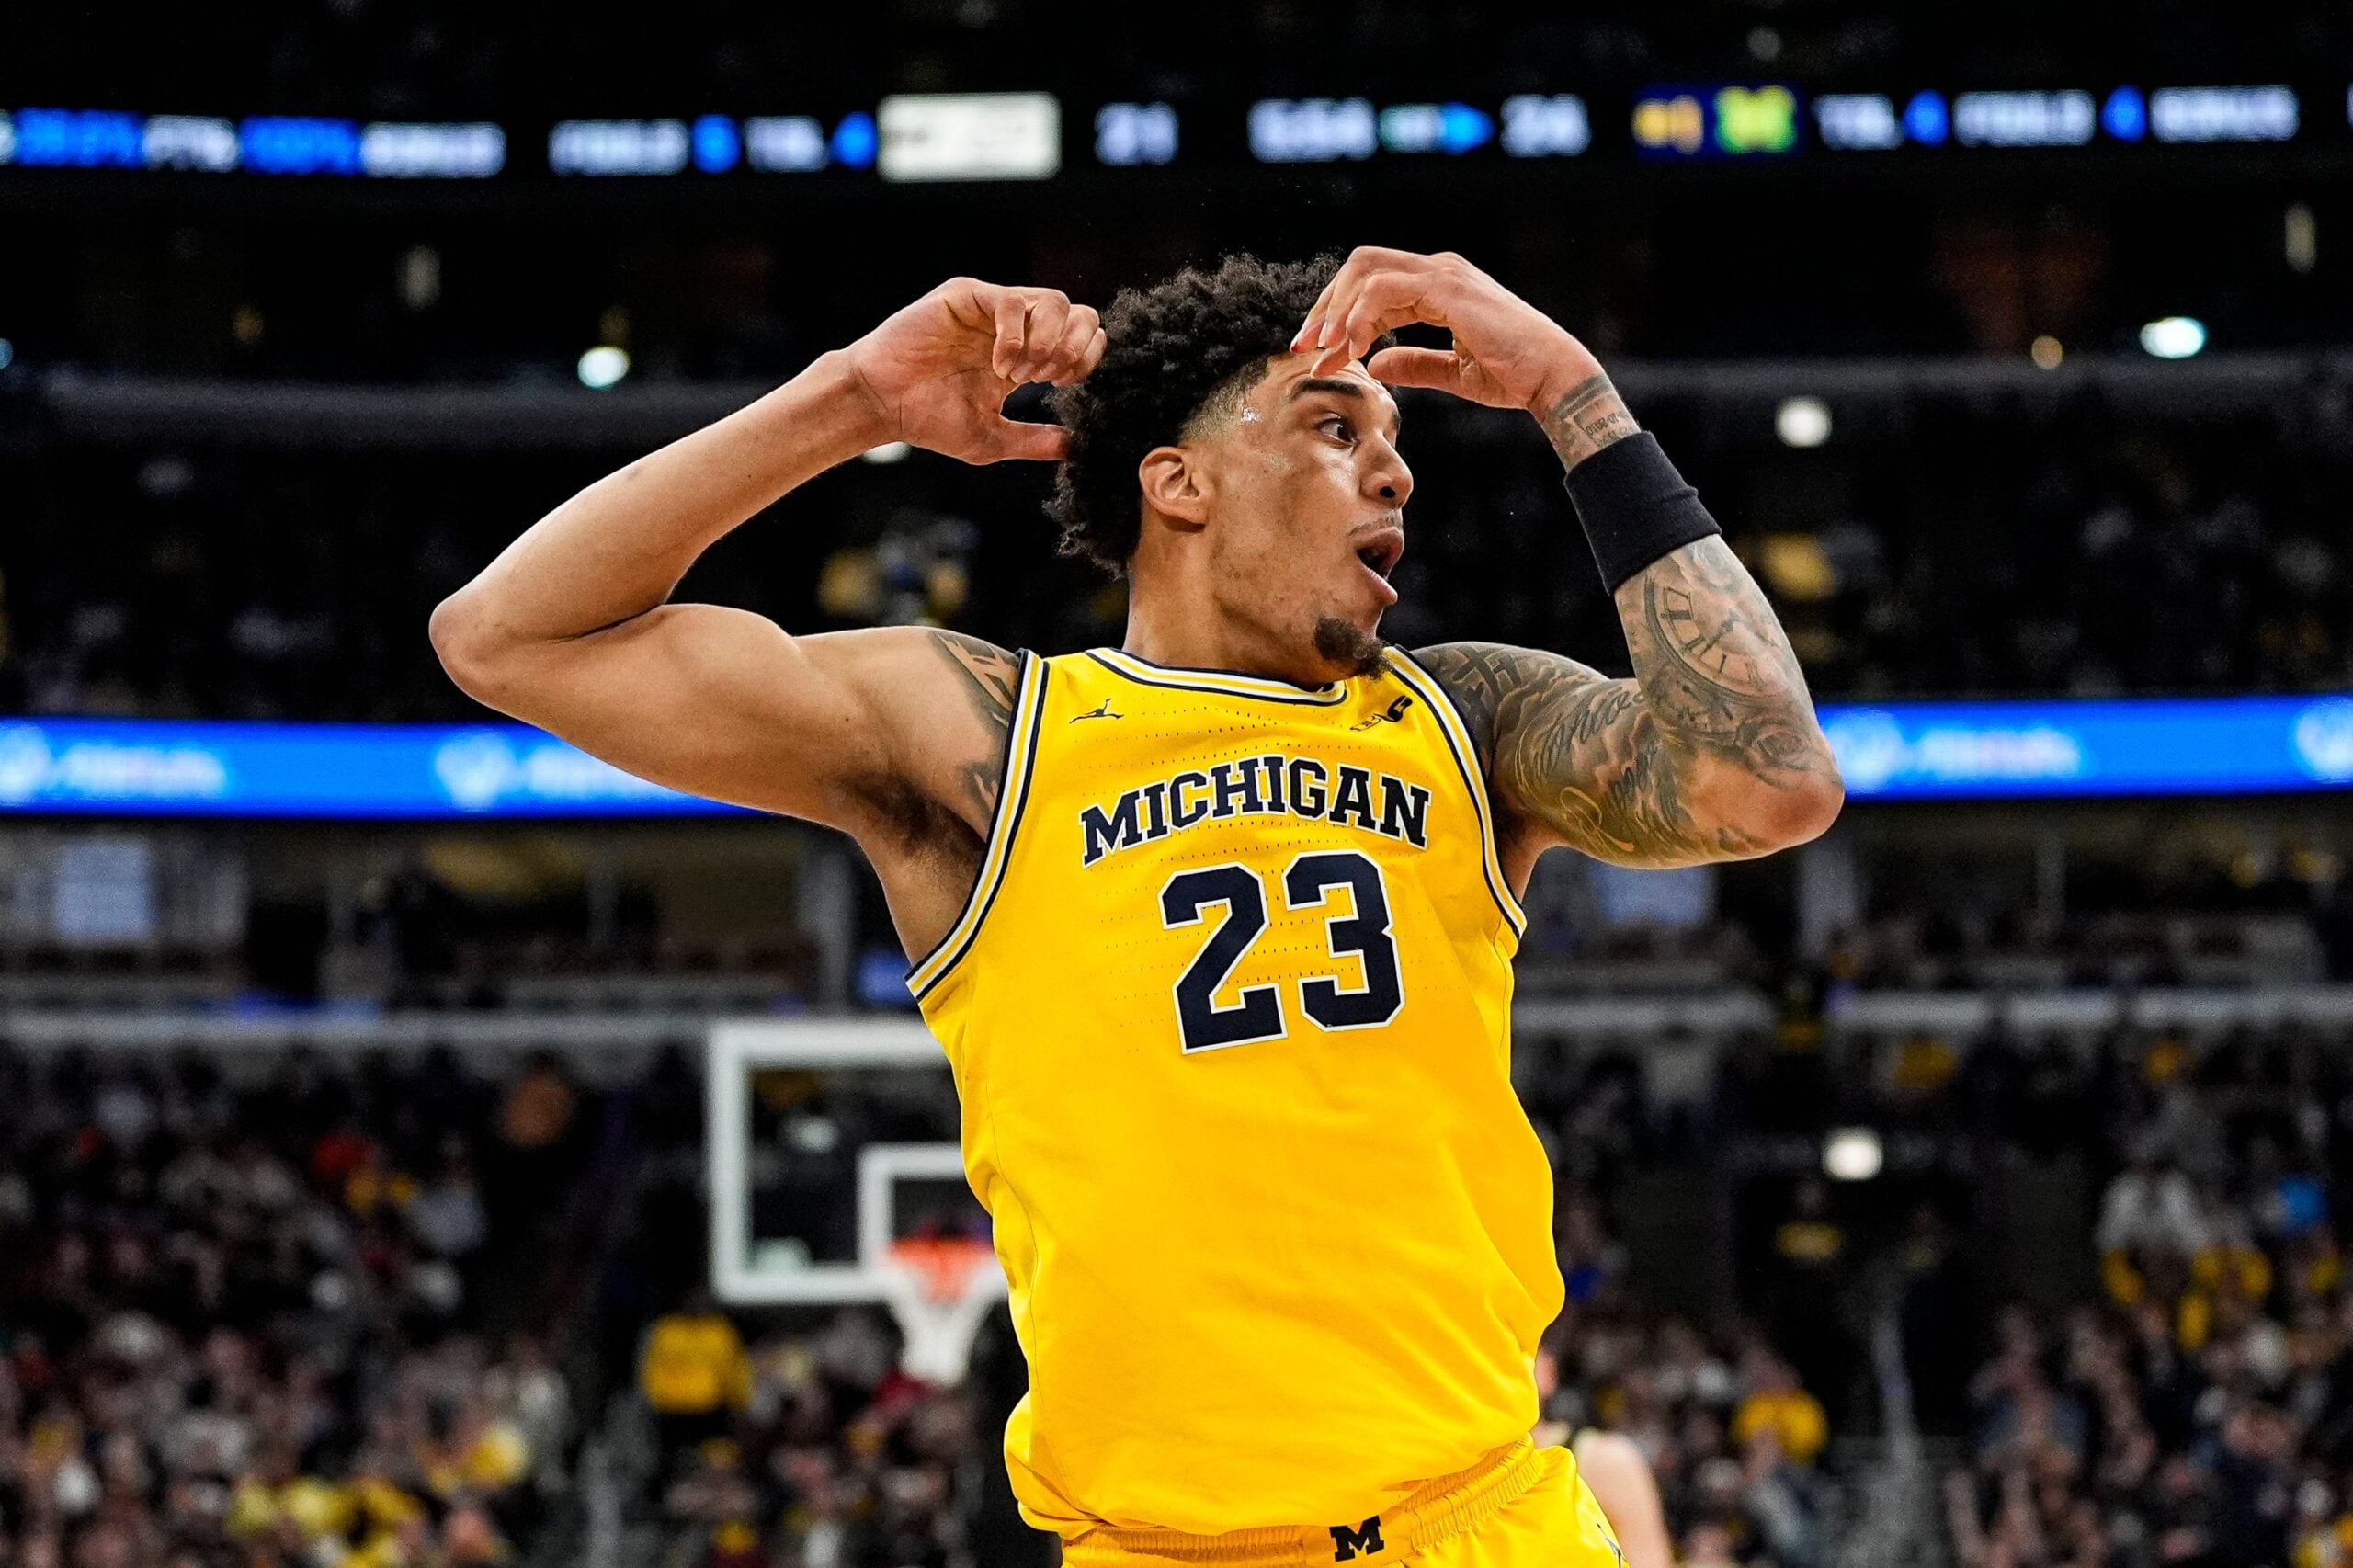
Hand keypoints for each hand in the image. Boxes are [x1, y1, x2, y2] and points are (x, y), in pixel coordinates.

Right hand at [843, 278, 1104, 463]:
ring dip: (1048, 342)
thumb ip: (1034, 441)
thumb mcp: (992, 438)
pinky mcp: (968, 296)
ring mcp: (992, 308)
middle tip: (1045, 379)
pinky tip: (1000, 366)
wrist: (882, 405)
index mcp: (1025, 355)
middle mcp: (1013, 327)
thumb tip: (1075, 447)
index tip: (1062, 386)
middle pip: (1078, 312)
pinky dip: (1016, 337)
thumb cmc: (928, 420)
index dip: (1085, 358)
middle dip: (1073, 348)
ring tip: (1021, 374)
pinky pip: (1012, 302)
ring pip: (1054, 302)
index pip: (1081, 336)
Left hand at [1290, 248, 1596, 415]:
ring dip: (1336, 312)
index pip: (1372, 286)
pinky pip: (1385, 290)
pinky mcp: (1448, 287)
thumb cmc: (1513, 376)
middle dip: (1325, 305)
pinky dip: (1359, 317)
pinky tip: (1350, 349)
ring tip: (1322, 352)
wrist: (1552, 378)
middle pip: (1361, 267)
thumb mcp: (1453, 372)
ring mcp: (1444, 274)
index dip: (1338, 317)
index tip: (1317, 353)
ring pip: (1366, 272)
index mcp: (1439, 285)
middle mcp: (1439, 270)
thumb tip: (1376, 363)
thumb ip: (1414, 363)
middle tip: (1304, 347)